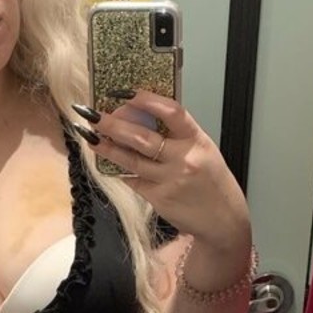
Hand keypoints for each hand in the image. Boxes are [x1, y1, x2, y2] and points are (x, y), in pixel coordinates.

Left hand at [83, 90, 250, 260]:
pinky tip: (106, 163)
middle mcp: (183, 159)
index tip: (125, 92)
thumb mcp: (203, 151)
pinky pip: (133, 180)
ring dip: (107, 147)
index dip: (147, 100)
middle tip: (94, 115)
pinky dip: (119, 171)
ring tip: (90, 137)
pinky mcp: (158, 198)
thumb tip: (143, 117)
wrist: (223, 219)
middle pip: (143, 138)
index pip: (172, 112)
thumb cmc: (212, 182)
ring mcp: (169, 180)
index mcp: (197, 141)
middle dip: (114, 124)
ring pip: (131, 160)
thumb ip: (178, 135)